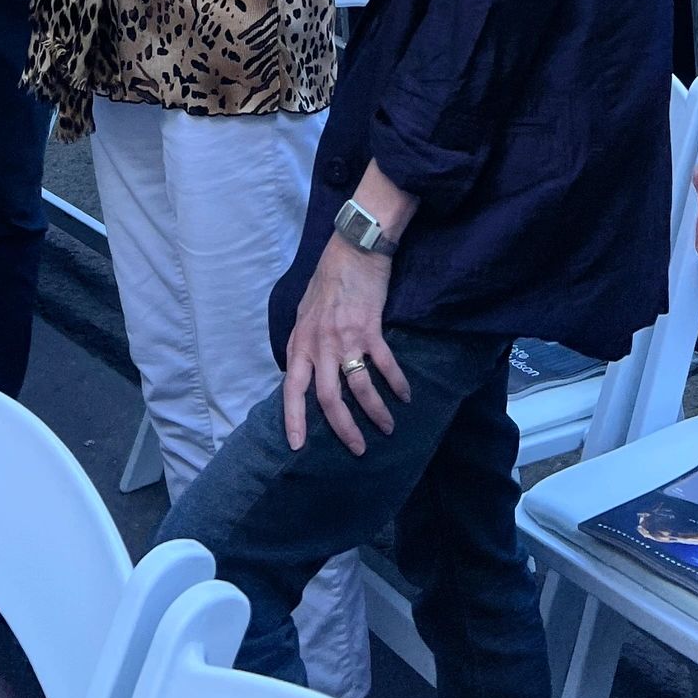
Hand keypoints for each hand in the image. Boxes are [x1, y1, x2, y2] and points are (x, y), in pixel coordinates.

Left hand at [284, 238, 410, 453]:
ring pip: (358, 388)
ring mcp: (345, 337)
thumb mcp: (305, 312)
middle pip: (328, 398)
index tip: (297, 446)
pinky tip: (405, 394)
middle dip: (343, 429)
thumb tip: (304, 371)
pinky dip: (396, 383)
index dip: (294, 419)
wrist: (352, 247)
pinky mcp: (370, 328)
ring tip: (387, 427)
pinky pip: (384, 365)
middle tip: (358, 449)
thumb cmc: (328, 279)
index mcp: (300, 341)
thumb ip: (305, 343)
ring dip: (374, 412)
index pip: (292, 388)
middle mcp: (319, 344)